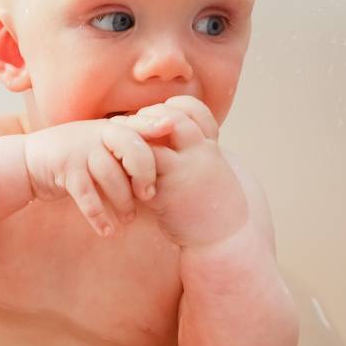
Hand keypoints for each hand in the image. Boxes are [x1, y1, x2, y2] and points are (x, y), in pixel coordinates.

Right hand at [22, 115, 172, 236]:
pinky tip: (107, 231)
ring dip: (123, 202)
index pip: (138, 125)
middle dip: (144, 174)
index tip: (172, 133)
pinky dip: (99, 216)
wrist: (28, 161)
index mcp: (109, 127)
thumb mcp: (97, 143)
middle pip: (131, 149)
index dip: (156, 128)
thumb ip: (124, 147)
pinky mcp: (64, 170)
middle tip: (149, 196)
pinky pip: (87, 196)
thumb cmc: (73, 156)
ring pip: (111, 176)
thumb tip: (165, 160)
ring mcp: (79, 150)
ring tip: (129, 219)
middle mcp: (96, 134)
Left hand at [110, 96, 248, 246]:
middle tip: (129, 130)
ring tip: (121, 152)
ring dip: (130, 143)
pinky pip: (137, 172)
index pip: (191, 109)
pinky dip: (125, 169)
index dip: (170, 108)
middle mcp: (199, 154)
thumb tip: (163, 128)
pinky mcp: (165, 194)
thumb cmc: (211, 202)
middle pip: (170, 118)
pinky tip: (121, 173)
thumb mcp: (209, 168)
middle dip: (145, 119)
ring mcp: (183, 172)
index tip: (156, 121)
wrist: (224, 237)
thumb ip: (191, 148)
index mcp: (210, 145)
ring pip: (149, 143)